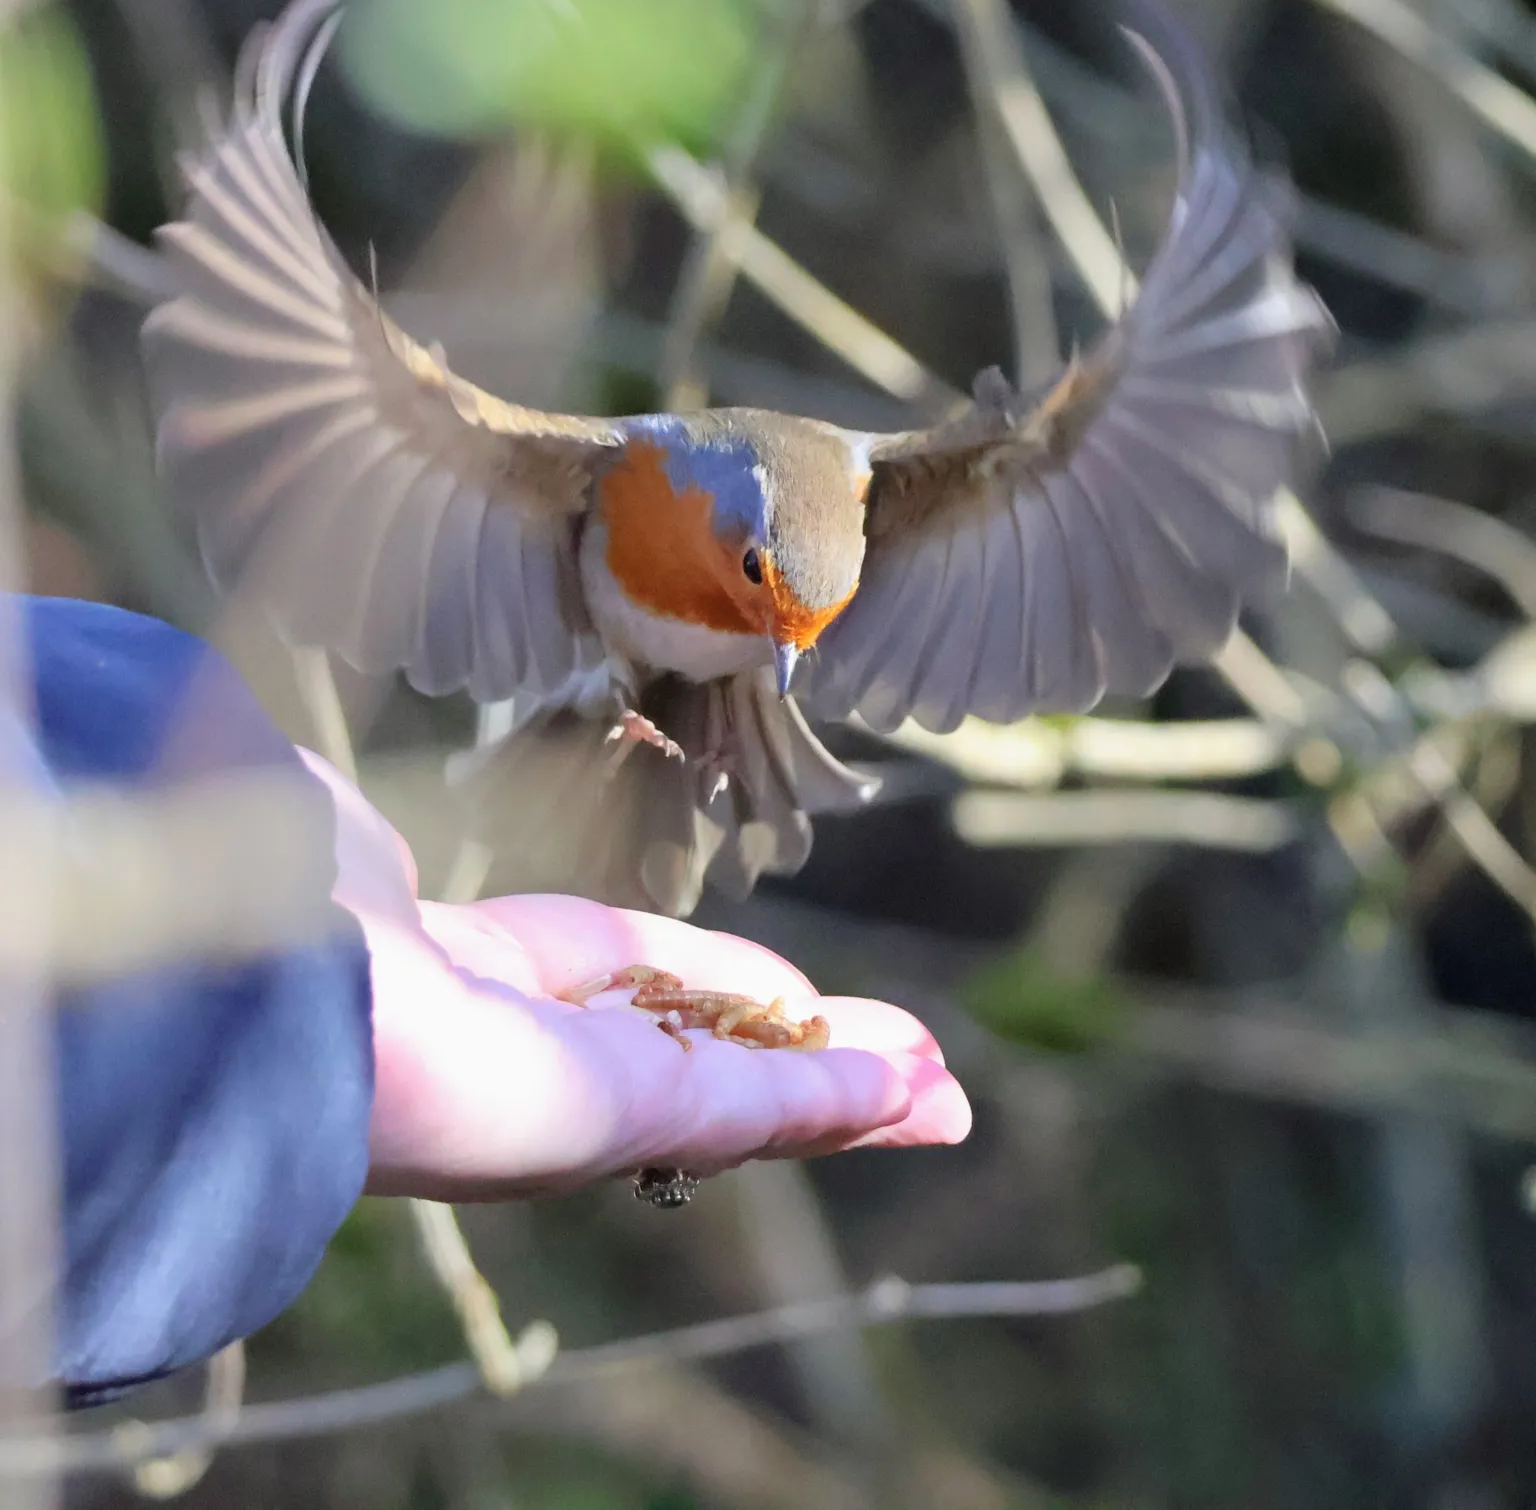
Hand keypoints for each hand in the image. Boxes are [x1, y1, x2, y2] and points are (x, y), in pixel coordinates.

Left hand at [303, 754, 971, 1200]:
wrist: (223, 975)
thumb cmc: (248, 891)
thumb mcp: (331, 839)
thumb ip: (361, 841)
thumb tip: (353, 822)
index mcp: (462, 981)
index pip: (622, 979)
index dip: (714, 987)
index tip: (793, 998)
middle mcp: (528, 1056)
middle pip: (703, 1056)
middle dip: (809, 1060)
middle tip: (907, 1067)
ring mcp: (573, 1099)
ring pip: (742, 1097)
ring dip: (846, 1090)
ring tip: (938, 1092)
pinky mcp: (610, 1121)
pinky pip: (742, 1110)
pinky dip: (831, 1100)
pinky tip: (911, 1093)